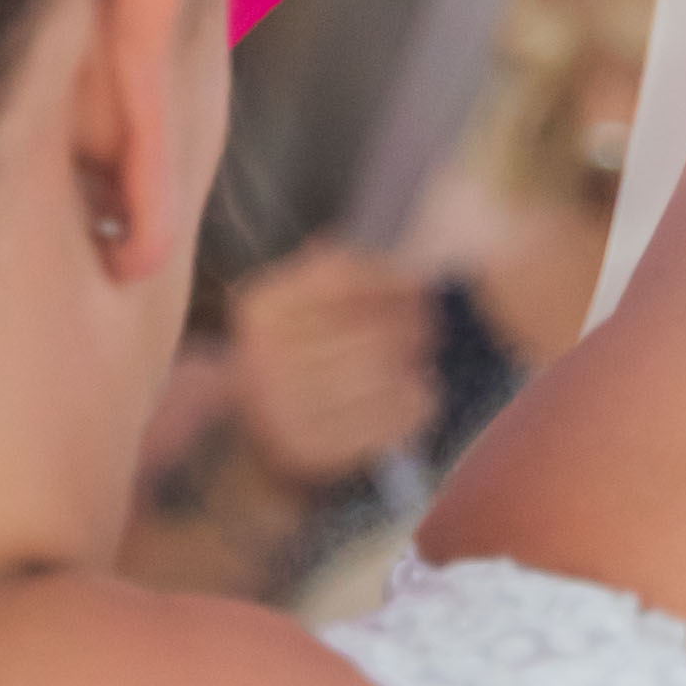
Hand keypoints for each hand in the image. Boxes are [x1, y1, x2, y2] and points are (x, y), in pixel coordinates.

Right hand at [223, 244, 444, 493]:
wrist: (255, 440)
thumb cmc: (291, 357)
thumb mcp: (293, 308)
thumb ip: (328, 271)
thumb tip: (388, 237)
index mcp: (261, 310)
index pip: (341, 279)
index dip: (390, 278)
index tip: (419, 283)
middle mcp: (263, 357)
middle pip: (367, 330)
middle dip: (410, 325)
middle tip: (430, 325)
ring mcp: (283, 408)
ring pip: (378, 374)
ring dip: (413, 364)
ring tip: (423, 358)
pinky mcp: (310, 449)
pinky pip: (382, 420)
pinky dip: (413, 404)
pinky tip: (419, 394)